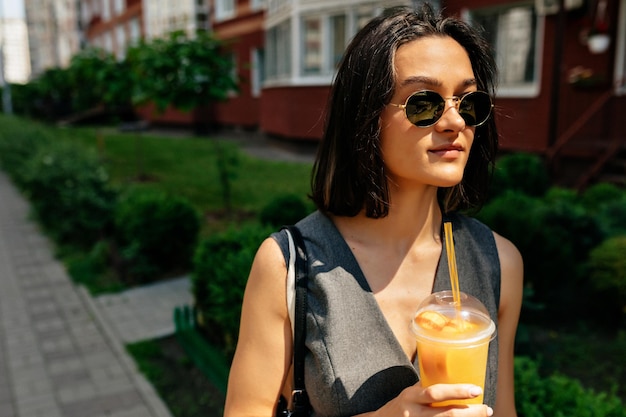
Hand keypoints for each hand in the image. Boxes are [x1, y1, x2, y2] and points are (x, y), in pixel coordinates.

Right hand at [376, 383, 493, 416]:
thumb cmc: (400, 406)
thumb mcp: (409, 393)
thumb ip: (427, 387)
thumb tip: (453, 374)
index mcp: (411, 396)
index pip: (435, 393)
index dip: (457, 391)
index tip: (477, 389)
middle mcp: (414, 413)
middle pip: (446, 415)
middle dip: (471, 413)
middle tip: (487, 409)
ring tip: (483, 416)